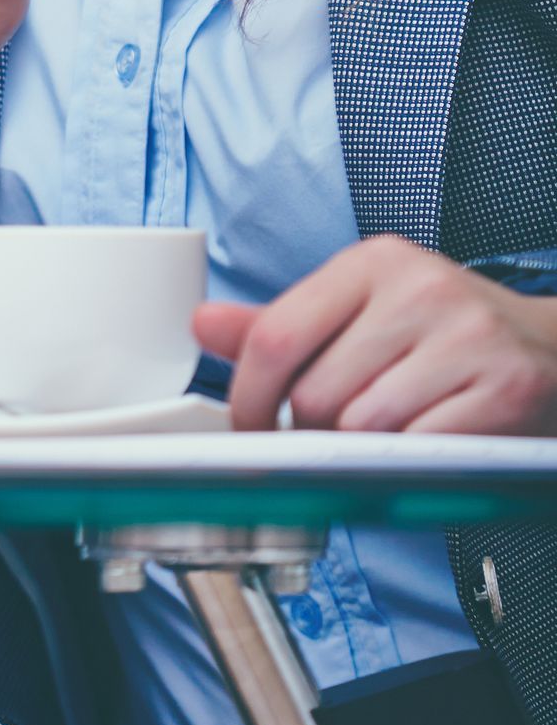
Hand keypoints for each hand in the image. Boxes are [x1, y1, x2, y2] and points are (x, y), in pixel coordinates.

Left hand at [198, 237, 556, 435]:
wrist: (552, 347)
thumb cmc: (442, 332)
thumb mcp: (361, 310)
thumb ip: (282, 324)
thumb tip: (202, 325)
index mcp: (372, 262)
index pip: (276, 334)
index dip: (248, 398)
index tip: (248, 430)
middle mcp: (419, 288)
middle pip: (319, 395)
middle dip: (314, 435)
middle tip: (335, 436)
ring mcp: (468, 336)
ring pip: (367, 429)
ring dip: (365, 453)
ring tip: (388, 434)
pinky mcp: (508, 387)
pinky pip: (425, 450)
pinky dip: (414, 463)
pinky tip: (426, 444)